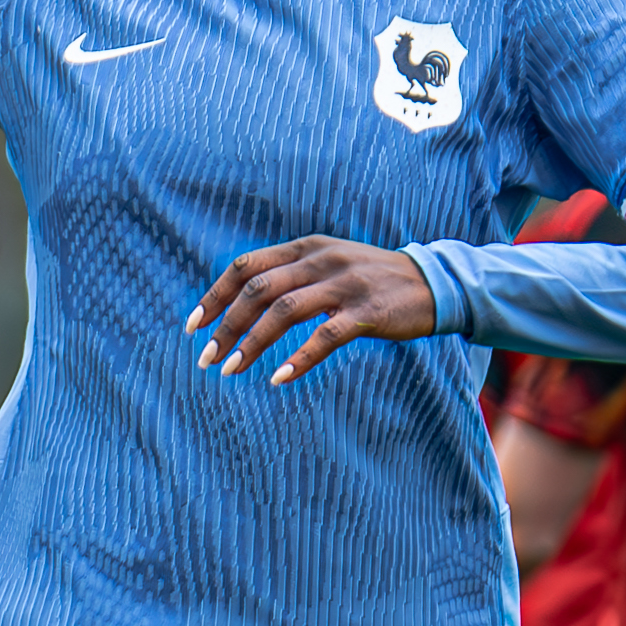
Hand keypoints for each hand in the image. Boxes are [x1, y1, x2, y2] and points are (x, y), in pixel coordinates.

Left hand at [185, 237, 435, 385]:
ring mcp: (344, 285)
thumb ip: (289, 276)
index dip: (214, 296)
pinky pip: (324, 336)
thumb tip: (240, 302)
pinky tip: (277, 378)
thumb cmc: (369, 280)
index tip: (192, 326)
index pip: (246, 267)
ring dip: (252, 343)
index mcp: (305, 247)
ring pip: (284, 311)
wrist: (433, 283)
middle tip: (206, 358)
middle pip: (258, 290)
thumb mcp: (327, 265)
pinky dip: (298, 358)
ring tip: (231, 370)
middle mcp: (320, 260)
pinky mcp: (366, 312)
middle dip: (225, 325)